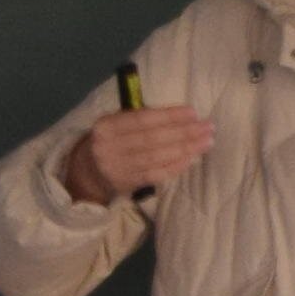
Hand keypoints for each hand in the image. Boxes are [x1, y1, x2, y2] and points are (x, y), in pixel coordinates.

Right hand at [59, 104, 215, 206]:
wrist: (86, 172)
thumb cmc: (110, 141)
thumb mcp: (115, 124)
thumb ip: (140, 119)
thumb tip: (182, 116)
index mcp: (107, 125)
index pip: (143, 119)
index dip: (170, 116)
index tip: (193, 112)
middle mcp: (109, 146)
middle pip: (153, 138)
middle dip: (184, 132)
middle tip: (208, 127)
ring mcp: (117, 167)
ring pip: (157, 157)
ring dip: (185, 149)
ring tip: (206, 141)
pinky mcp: (126, 183)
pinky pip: (155, 174)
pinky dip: (175, 166)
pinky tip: (192, 158)